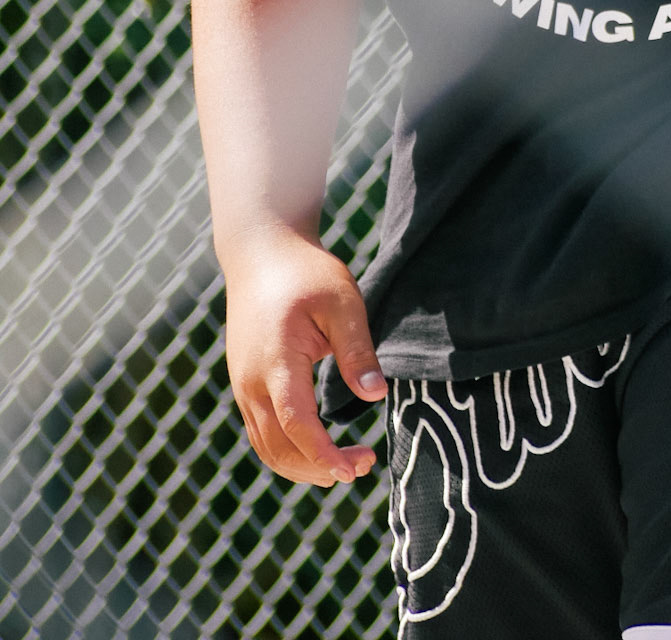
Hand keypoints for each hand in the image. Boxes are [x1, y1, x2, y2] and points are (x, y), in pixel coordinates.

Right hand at [222, 226, 387, 486]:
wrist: (261, 253)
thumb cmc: (306, 273)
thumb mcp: (342, 302)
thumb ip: (357, 350)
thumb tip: (376, 396)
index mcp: (276, 362)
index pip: (297, 424)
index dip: (324, 454)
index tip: (355, 470)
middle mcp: (250, 382)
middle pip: (278, 447)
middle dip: (317, 468)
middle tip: (362, 467)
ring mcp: (242, 385)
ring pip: (265, 446)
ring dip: (301, 466)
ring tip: (344, 466)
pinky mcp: (243, 384)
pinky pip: (260, 431)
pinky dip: (287, 450)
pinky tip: (316, 449)